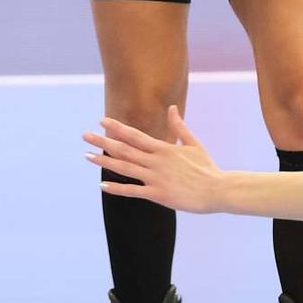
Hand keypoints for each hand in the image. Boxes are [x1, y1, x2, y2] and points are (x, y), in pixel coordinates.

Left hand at [85, 107, 222, 213]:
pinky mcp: (158, 194)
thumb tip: (172, 108)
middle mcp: (156, 160)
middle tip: (85, 136)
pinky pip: (133, 190)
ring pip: (124, 167)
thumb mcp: (193, 144)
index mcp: (163, 148)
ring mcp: (156, 177)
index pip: (135, 135)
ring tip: (87, 156)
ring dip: (104, 161)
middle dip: (103, 142)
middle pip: (124, 149)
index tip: (102, 121)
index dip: (117, 128)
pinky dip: (116, 188)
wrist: (218, 189)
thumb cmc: (207, 167)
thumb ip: (179, 127)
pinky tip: (102, 186)